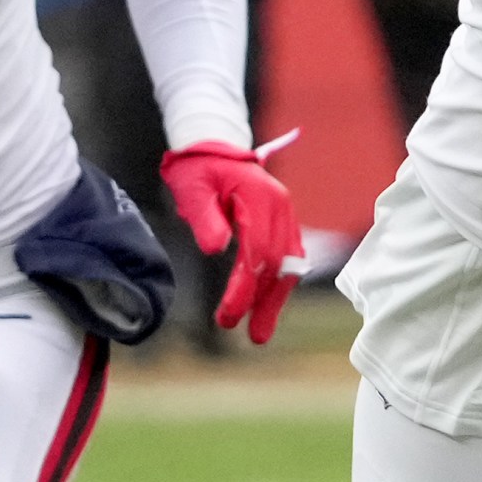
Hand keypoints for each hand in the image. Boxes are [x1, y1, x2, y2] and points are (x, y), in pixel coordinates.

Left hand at [160, 143, 304, 344]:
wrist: (213, 146)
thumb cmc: (199, 169)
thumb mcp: (192, 189)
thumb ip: (204, 219)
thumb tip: (216, 250)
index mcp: (259, 198)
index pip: (257, 252)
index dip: (245, 288)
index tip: (229, 316)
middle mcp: (280, 207)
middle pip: (279, 263)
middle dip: (264, 302)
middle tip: (249, 335)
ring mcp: (286, 214)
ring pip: (289, 264)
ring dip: (276, 299)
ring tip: (261, 332)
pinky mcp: (283, 221)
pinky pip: (288, 257)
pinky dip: (279, 283)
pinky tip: (269, 305)